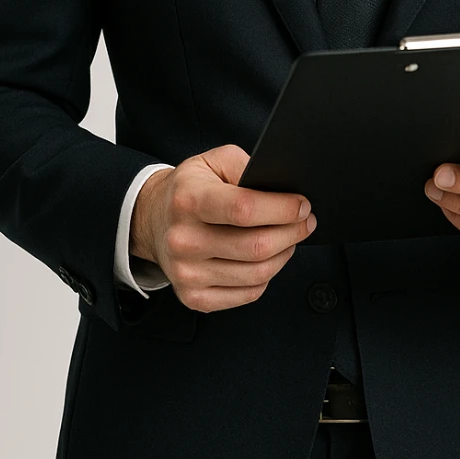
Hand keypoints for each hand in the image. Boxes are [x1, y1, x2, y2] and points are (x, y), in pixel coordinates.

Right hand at [130, 144, 316, 312]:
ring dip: (284, 254)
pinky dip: (267, 277)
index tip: (302, 205)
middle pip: (256, 246)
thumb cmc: (190, 190)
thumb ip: (246, 167)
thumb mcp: (213, 161)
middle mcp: (184, 239)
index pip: (244, 209)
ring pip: (257, 274)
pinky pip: (248, 294)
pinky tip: (268, 258)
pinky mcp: (194, 297)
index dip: (282, 208)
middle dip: (292, 232)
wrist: (153, 219)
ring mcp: (186, 273)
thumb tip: (281, 187)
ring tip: (289, 238)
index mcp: (188, 200)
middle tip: (305, 221)